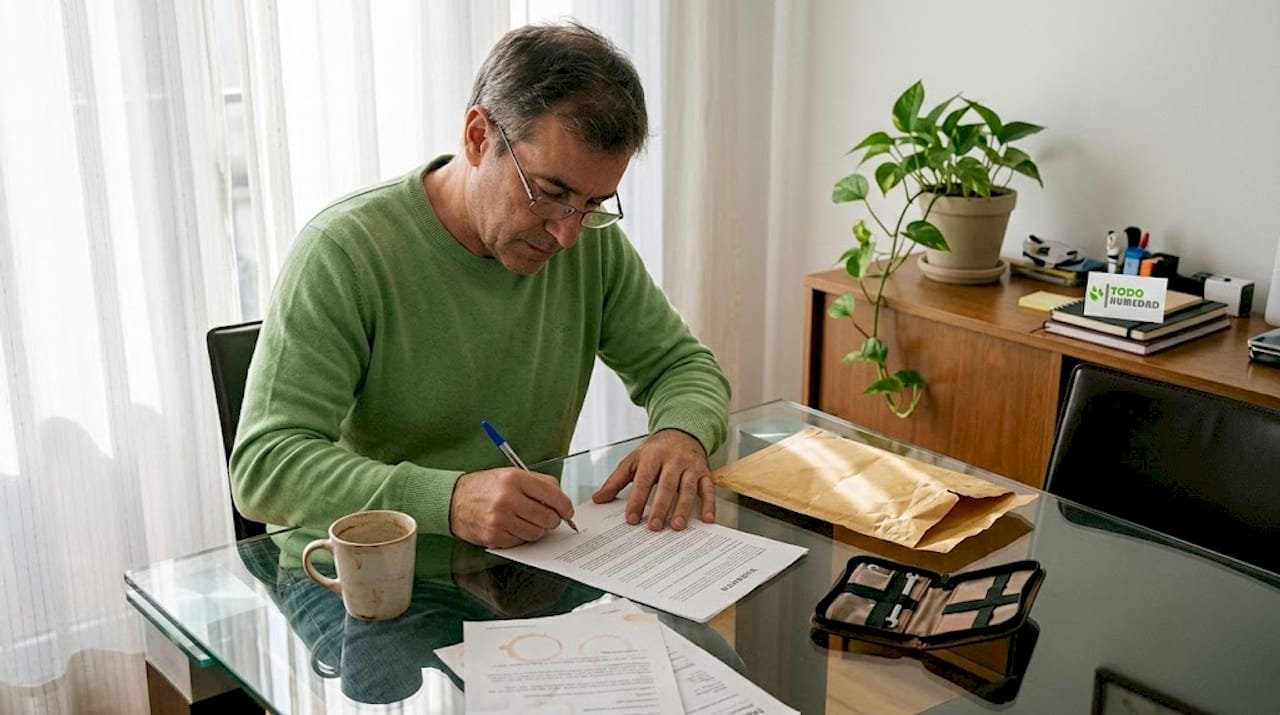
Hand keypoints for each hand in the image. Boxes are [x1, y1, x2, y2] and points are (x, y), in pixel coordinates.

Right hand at [449, 468, 574, 547]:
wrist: (453, 500)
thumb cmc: (484, 487)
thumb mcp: (510, 474)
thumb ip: (538, 483)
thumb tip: (561, 500)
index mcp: (515, 479)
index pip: (553, 495)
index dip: (565, 506)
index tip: (567, 511)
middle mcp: (508, 498)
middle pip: (548, 518)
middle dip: (553, 520)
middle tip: (548, 518)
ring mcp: (500, 519)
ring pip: (537, 533)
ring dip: (537, 529)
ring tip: (527, 520)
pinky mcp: (494, 536)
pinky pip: (521, 541)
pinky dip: (522, 536)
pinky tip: (513, 526)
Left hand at [591, 429, 713, 530]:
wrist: (682, 431)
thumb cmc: (655, 450)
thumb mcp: (634, 460)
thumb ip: (616, 480)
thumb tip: (598, 499)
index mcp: (652, 456)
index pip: (644, 480)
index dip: (637, 500)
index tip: (631, 519)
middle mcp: (673, 460)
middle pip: (667, 485)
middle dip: (661, 507)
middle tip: (654, 527)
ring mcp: (690, 466)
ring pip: (688, 488)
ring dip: (684, 508)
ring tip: (677, 526)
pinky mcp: (705, 472)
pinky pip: (709, 489)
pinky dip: (710, 504)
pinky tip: (707, 519)